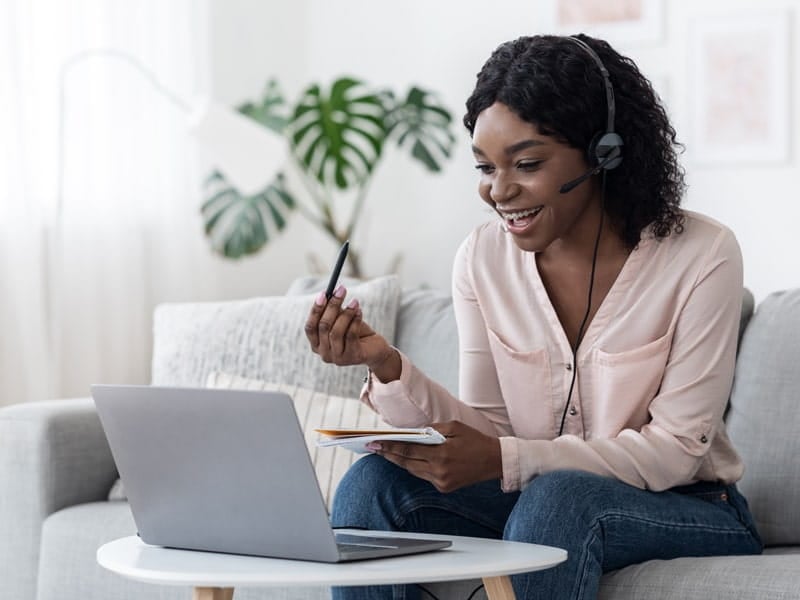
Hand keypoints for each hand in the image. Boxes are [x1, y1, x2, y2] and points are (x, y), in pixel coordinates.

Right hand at [304, 285, 394, 370]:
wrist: (375, 349)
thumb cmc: (356, 333)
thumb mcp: (342, 321)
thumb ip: (334, 312)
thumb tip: (331, 294)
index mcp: (316, 345)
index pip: (310, 327)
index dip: (315, 310)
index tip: (323, 294)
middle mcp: (324, 354)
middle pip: (323, 327)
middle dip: (332, 306)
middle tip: (341, 290)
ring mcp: (338, 358)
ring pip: (336, 332)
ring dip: (346, 313)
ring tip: (355, 302)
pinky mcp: (353, 357)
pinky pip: (351, 335)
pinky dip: (355, 321)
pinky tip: (359, 311)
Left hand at [367, 421, 502, 492]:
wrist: (495, 461)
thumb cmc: (475, 440)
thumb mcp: (454, 427)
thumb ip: (432, 429)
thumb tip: (412, 432)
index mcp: (442, 454)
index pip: (408, 451)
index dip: (390, 447)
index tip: (375, 442)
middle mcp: (439, 471)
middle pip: (406, 463)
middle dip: (389, 454)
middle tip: (373, 447)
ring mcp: (441, 482)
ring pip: (413, 471)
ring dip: (399, 461)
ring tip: (385, 452)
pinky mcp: (444, 488)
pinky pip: (424, 476)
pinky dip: (414, 467)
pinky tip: (405, 459)